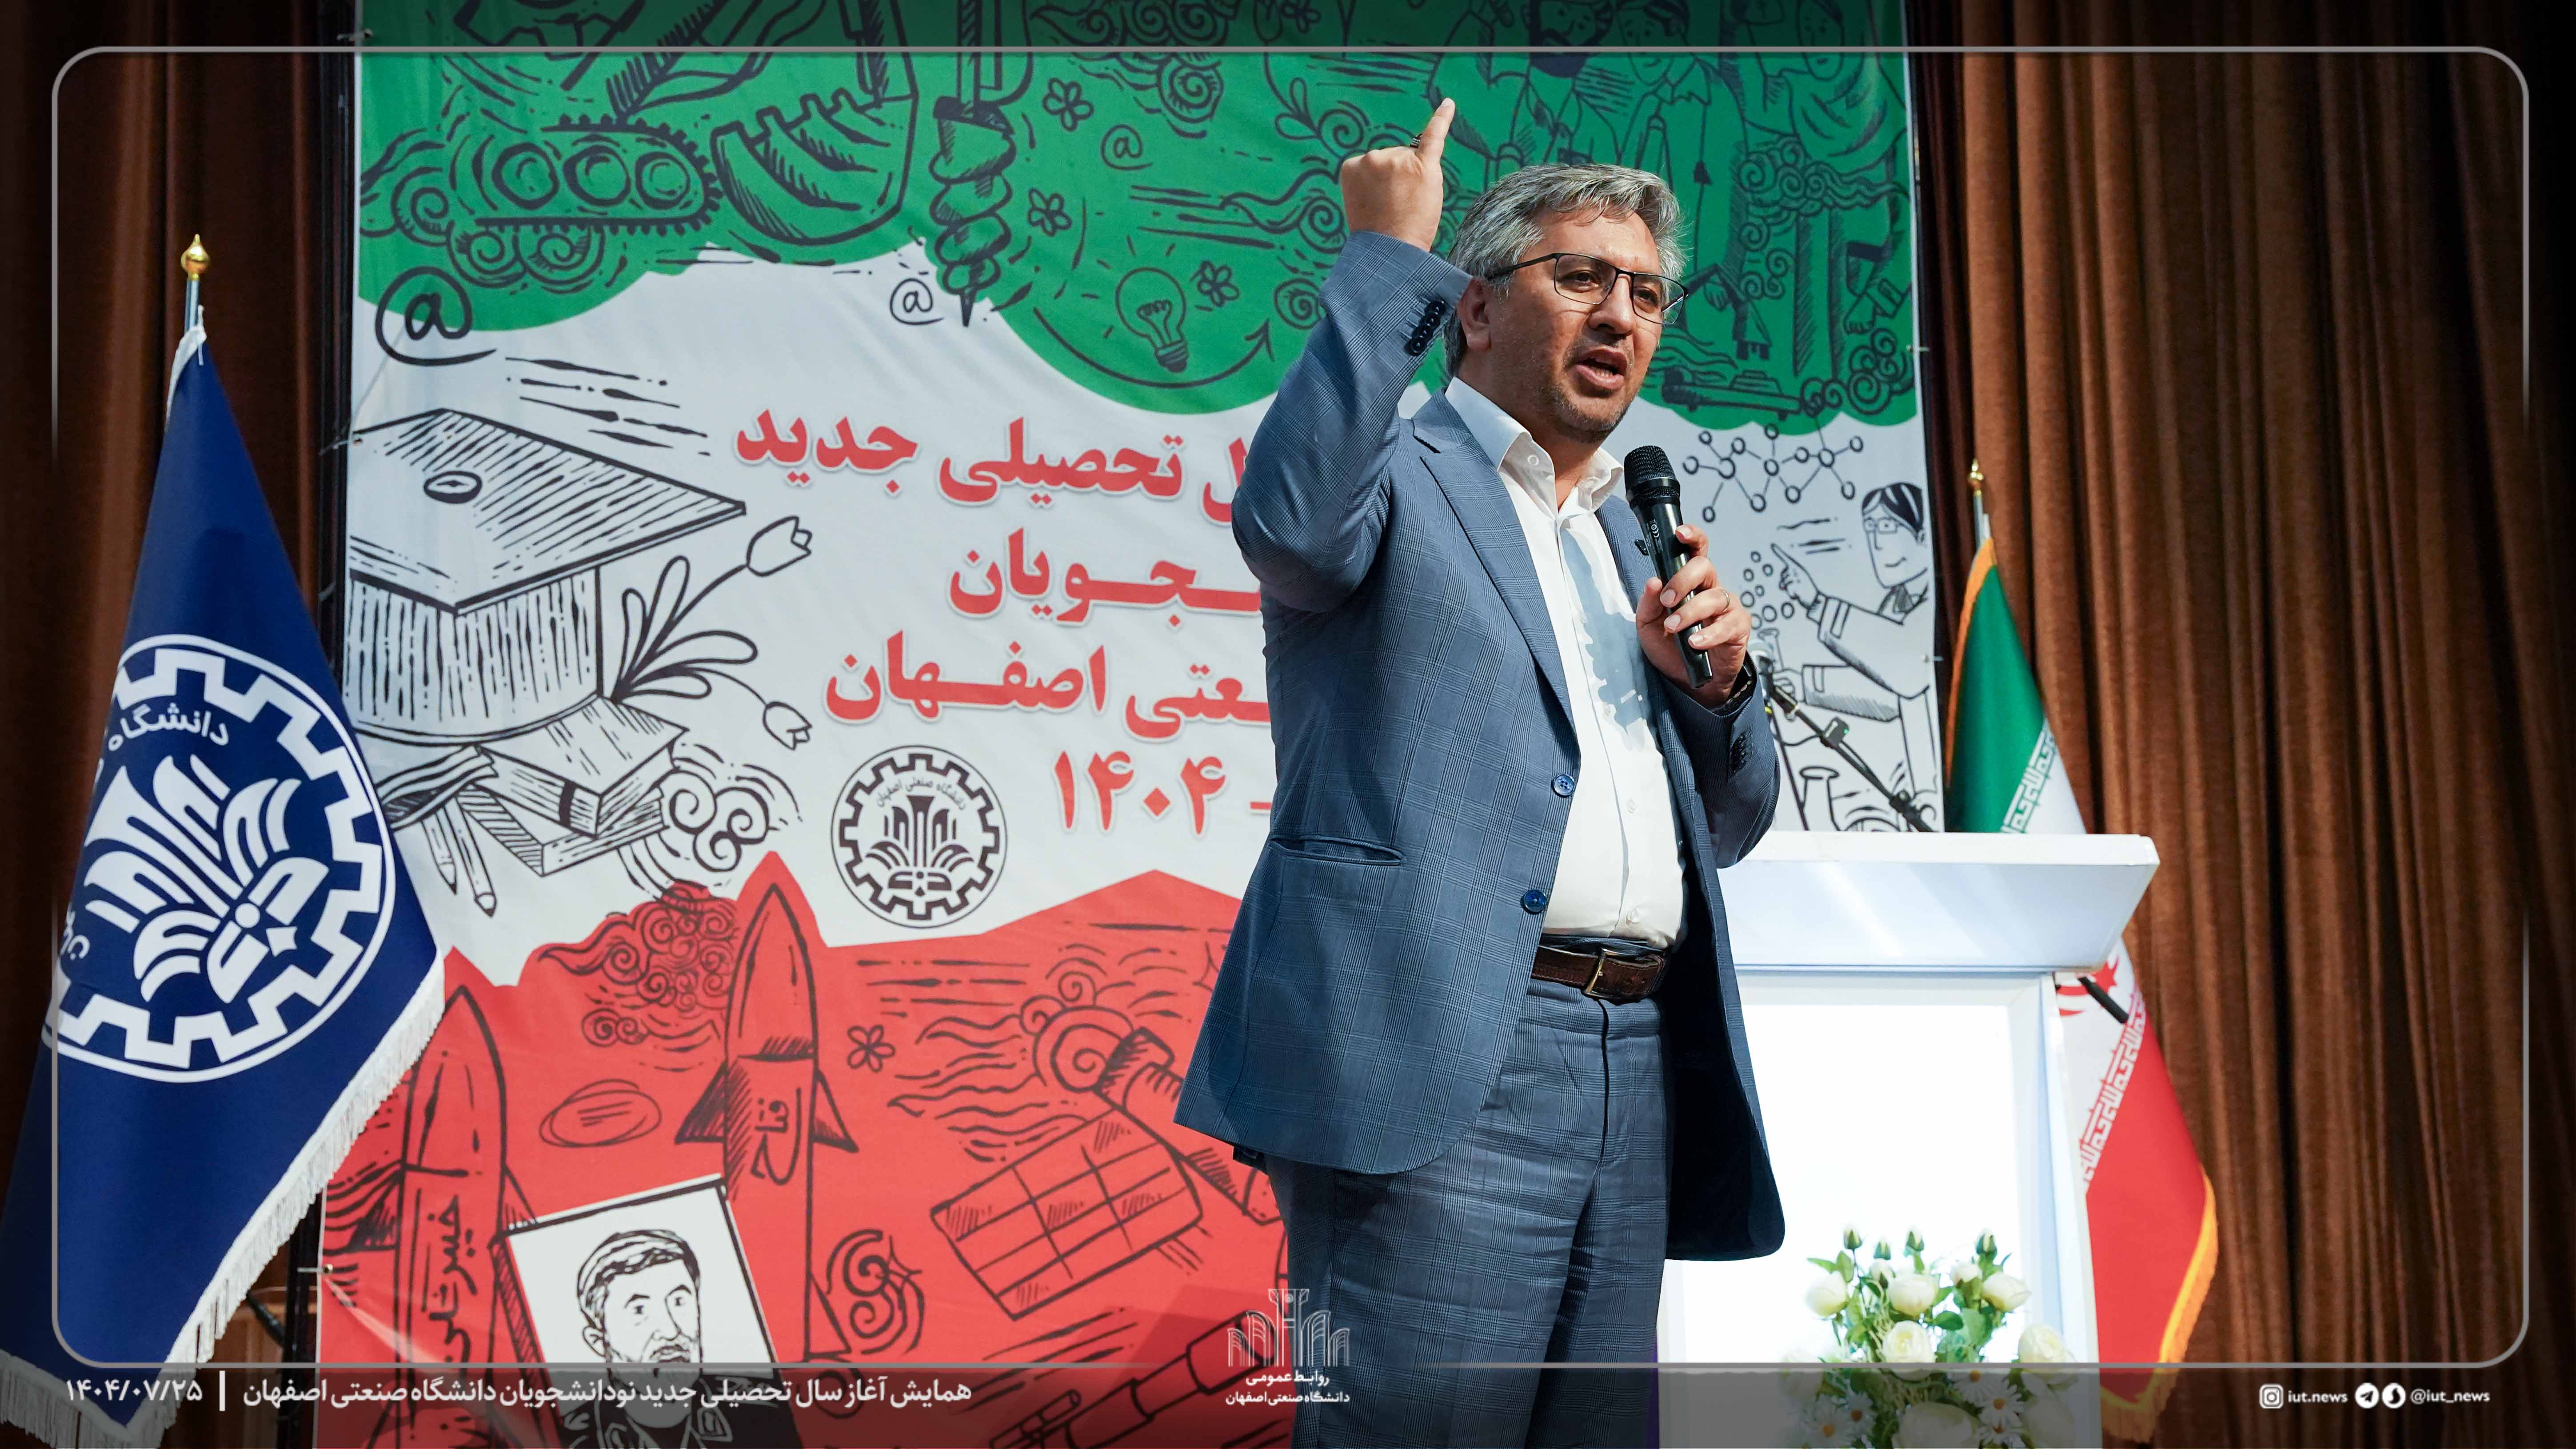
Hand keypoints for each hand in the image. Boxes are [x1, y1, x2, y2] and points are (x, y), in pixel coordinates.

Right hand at [1339, 98, 1451, 251]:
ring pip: (1411, 160)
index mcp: (1352, 165)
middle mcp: (1373, 156)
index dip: (1382, 187)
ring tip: (1407, 206)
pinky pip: (1434, 135)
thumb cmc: (1377, 233)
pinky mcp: (1423, 165)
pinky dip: (1443, 118)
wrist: (1390, 252)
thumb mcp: (1362, 200)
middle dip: (1399, 182)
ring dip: (1414, 181)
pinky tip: (1449, 103)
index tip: (1378, 206)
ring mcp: (1398, 159)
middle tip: (1396, 209)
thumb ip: (1373, 178)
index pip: (1375, 165)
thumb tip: (1396, 165)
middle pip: (1395, 160)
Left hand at [1637, 524, 1751, 703]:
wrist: (1689, 679)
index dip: (1692, 537)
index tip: (1679, 533)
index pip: (1696, 551)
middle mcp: (1711, 588)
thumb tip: (1653, 581)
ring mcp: (1728, 607)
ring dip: (1690, 612)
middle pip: (1705, 567)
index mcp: (1691, 582)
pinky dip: (1709, 634)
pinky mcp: (1738, 628)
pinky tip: (1695, 642)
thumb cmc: (1671, 646)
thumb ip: (1648, 604)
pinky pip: (1727, 625)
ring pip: (1714, 597)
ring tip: (1674, 628)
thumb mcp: (1648, 626)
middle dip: (1683, 580)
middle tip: (1667, 600)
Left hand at [1769, 543, 1820, 612]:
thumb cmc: (1805, 592)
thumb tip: (1781, 586)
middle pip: (1783, 574)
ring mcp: (1799, 578)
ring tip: (1797, 591)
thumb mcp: (1796, 585)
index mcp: (1799, 569)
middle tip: (1793, 587)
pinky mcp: (1799, 585)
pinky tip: (1798, 595)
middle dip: (1784, 582)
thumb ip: (1788, 582)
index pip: (1787, 559)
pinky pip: (1789, 590)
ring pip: (1784, 582)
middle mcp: (1799, 571)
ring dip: (1788, 589)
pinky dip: (1791, 594)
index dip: (1779, 552)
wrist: (1816, 601)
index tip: (1772, 545)